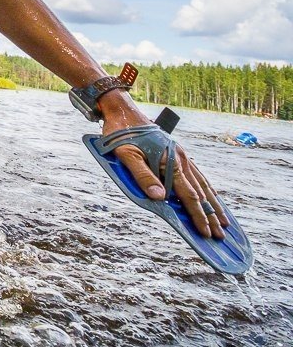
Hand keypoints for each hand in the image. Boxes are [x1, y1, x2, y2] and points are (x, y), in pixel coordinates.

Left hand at [101, 94, 226, 240]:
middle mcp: (180, 160)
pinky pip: (197, 174)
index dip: (197, 215)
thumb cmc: (121, 134)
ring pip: (202, 184)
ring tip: (225, 221)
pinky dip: (206, 188)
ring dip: (213, 204)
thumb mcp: (126, 155)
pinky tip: (209, 196)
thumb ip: (142, 176)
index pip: (187, 195)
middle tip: (221, 236)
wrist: (123, 110)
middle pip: (199, 192)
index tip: (206, 232)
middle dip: (211, 215)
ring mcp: (180, 155)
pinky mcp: (177, 152)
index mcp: (170, 162)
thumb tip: (159, 198)